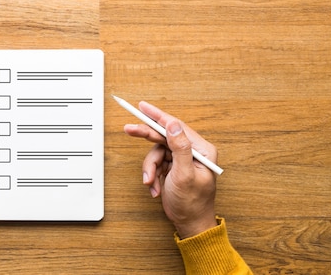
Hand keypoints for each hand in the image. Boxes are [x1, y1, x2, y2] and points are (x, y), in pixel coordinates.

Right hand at [124, 102, 217, 238]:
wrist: (189, 223)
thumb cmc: (193, 203)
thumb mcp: (185, 174)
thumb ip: (180, 147)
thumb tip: (173, 124)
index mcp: (201, 150)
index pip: (176, 126)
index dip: (157, 116)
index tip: (142, 107)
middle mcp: (192, 151)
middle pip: (163, 136)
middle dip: (146, 137)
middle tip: (129, 129)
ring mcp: (181, 159)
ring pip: (156, 152)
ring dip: (150, 167)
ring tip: (150, 181)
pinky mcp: (172, 167)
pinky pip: (156, 163)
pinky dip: (152, 175)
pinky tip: (156, 187)